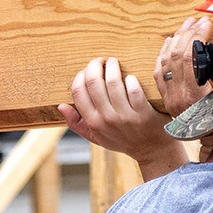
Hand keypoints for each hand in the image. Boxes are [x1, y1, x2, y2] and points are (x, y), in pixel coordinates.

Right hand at [59, 57, 186, 175]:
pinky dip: (131, 79)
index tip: (88, 70)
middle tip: (101, 61)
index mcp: (93, 123)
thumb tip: (61, 106)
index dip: (81, 75)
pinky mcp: (143, 113)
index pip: (78, 91)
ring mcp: (125, 117)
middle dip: (95, 65)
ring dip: (113, 66)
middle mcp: (107, 120)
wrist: (151, 150)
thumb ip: (77, 123)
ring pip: (113, 81)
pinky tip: (130, 78)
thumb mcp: (97, 137)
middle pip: (93, 82)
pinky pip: (133, 87)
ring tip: (114, 64)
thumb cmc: (122, 140)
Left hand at [155, 16, 212, 114]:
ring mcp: (169, 97)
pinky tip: (169, 41)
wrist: (205, 144)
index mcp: (194, 96)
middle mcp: (178, 96)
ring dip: (175, 39)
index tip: (205, 24)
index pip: (190, 57)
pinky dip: (163, 53)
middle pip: (177, 55)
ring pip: (165, 60)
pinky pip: (158, 71)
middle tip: (196, 21)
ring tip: (185, 26)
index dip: (197, 36)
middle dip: (187, 33)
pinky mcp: (164, 98)